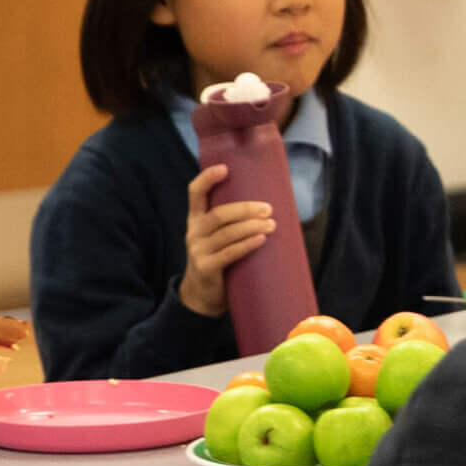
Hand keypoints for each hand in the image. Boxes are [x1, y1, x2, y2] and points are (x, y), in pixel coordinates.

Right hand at [179, 163, 274, 317]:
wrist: (201, 298)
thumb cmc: (217, 262)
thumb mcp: (216, 239)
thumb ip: (230, 224)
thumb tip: (267, 208)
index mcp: (196, 220)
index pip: (195, 192)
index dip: (207, 178)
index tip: (224, 168)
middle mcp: (194, 232)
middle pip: (219, 214)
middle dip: (245, 209)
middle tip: (268, 209)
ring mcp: (198, 251)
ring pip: (226, 233)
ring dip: (251, 226)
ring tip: (271, 224)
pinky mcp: (206, 268)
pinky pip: (229, 253)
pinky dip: (247, 244)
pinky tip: (261, 239)